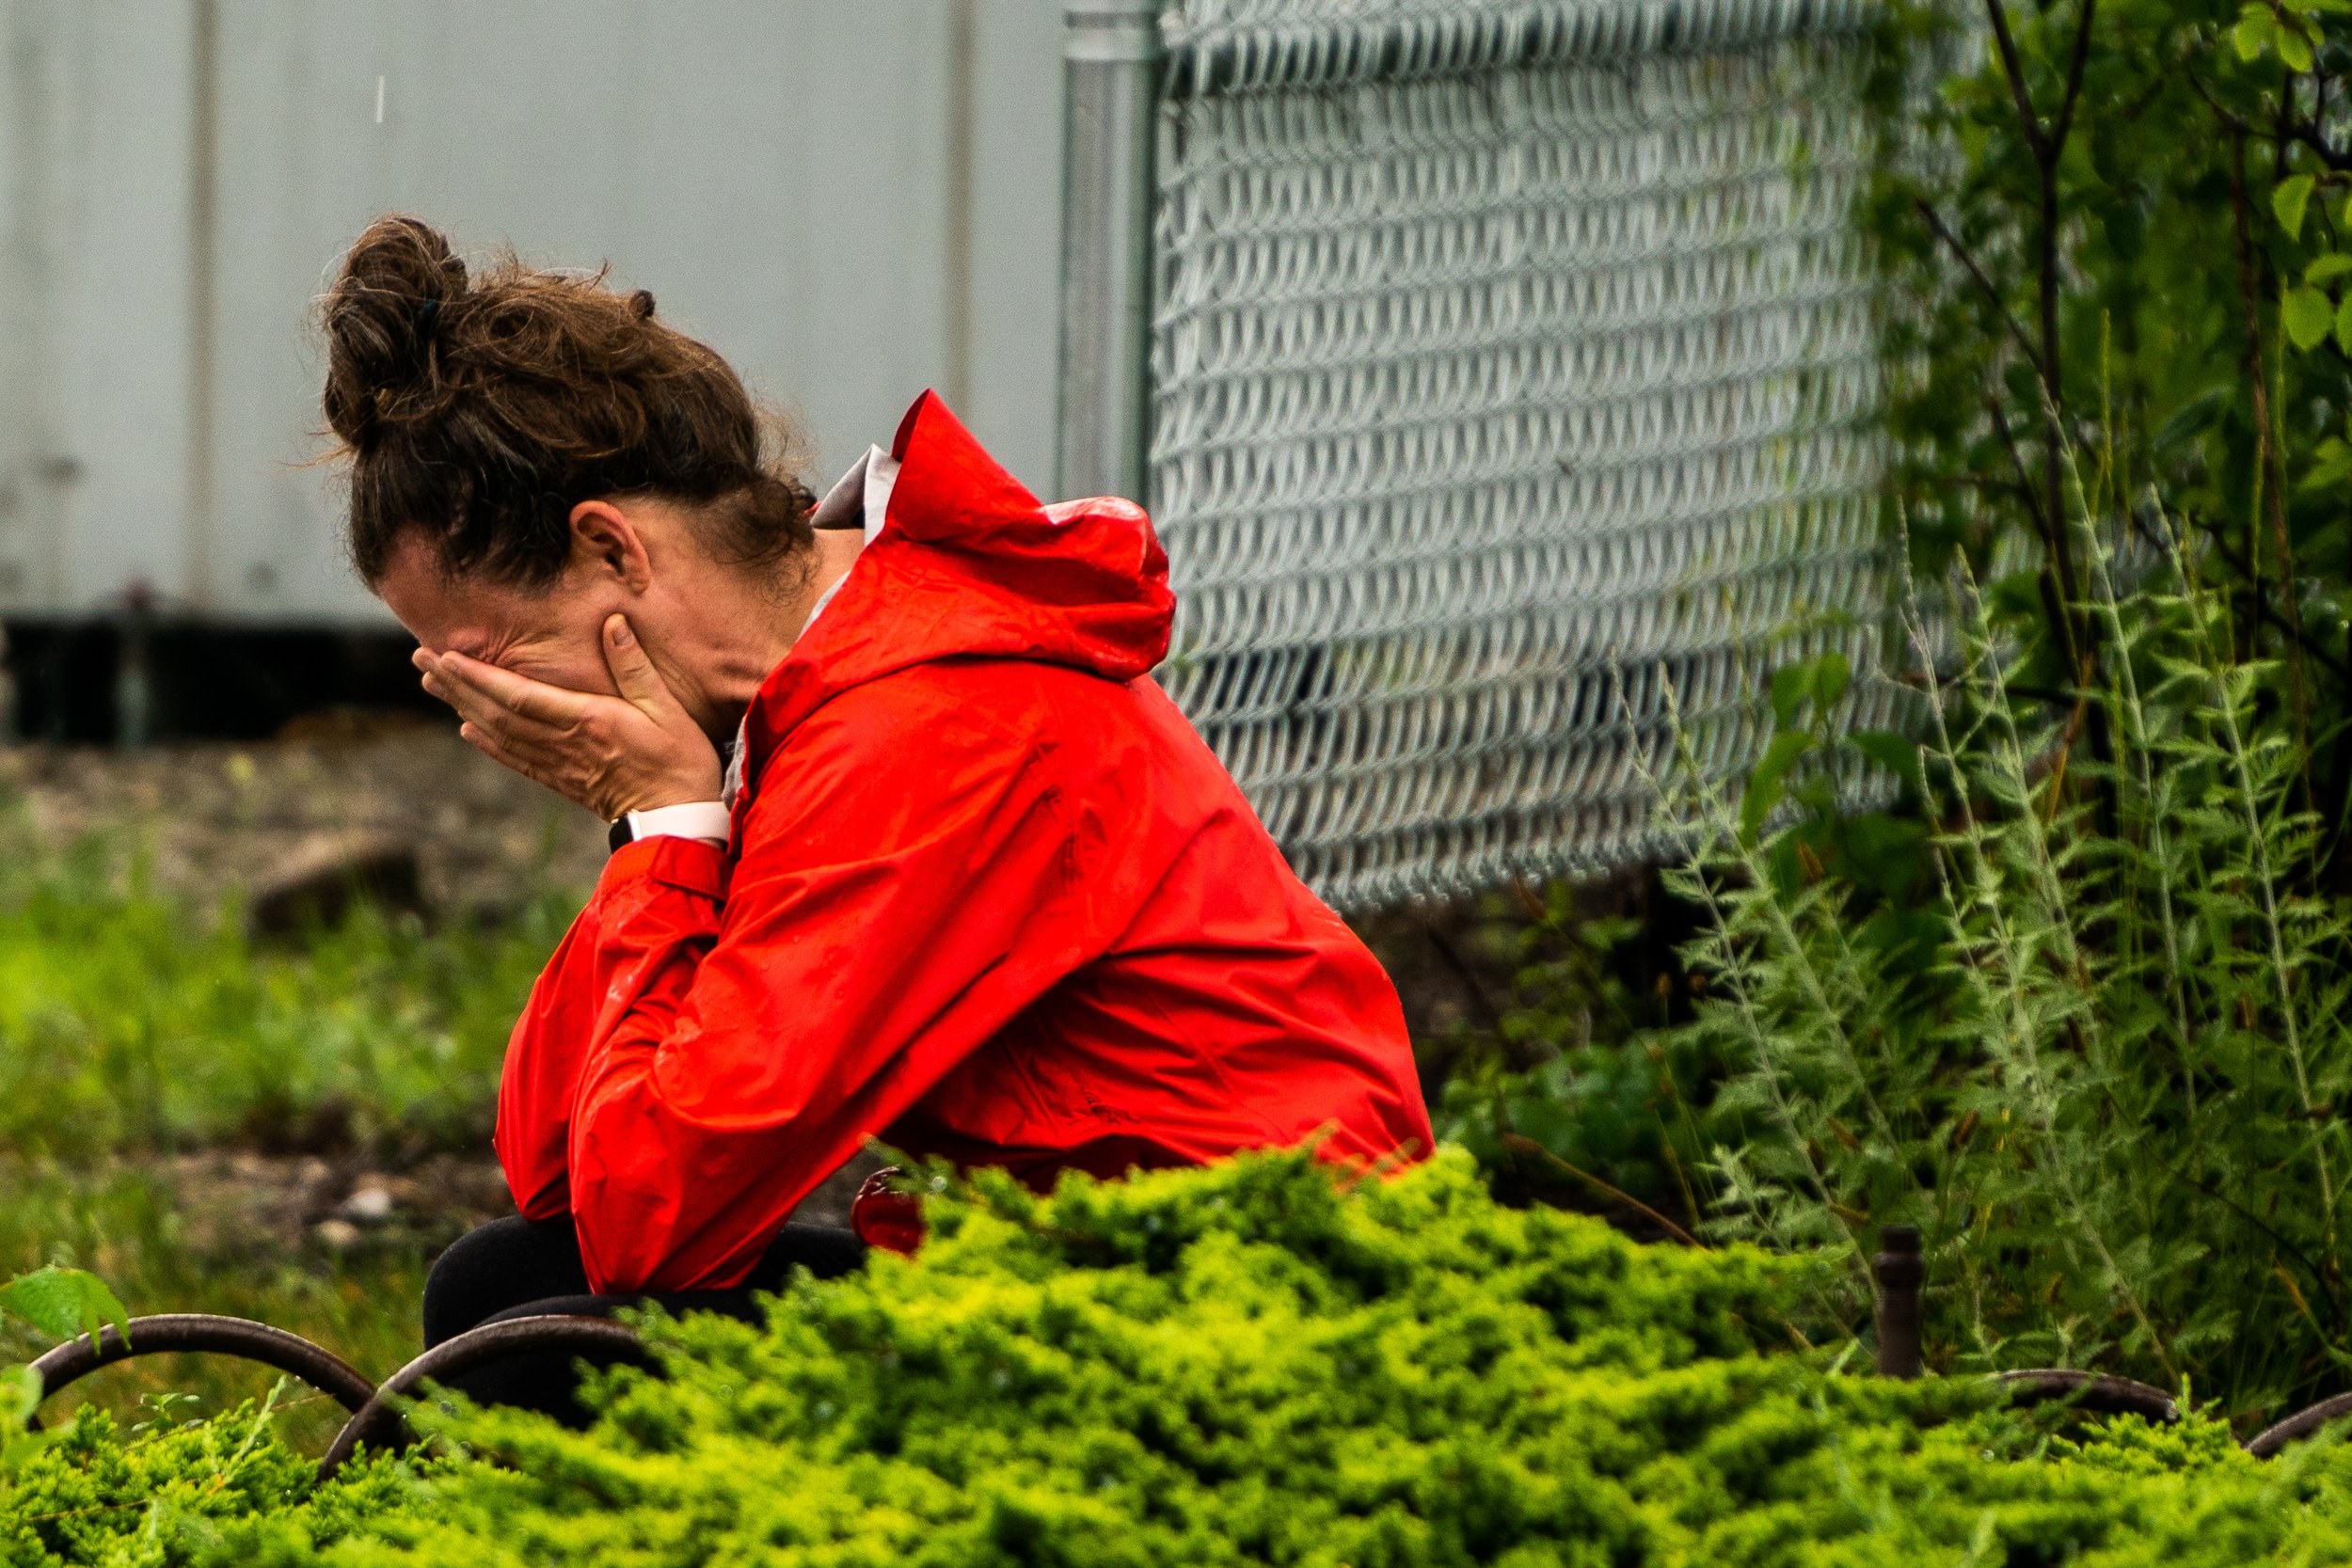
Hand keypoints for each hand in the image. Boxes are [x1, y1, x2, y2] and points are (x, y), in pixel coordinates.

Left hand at [415, 615, 723, 819]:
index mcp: (585, 720)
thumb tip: (611, 623)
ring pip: (498, 734)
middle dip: (455, 684)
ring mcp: (559, 765)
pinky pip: (515, 760)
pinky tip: (469, 730)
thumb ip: (634, 665)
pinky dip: (487, 743)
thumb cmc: (679, 760)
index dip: (478, 676)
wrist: (677, 821)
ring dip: (462, 707)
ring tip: (433, 685)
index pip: (518, 696)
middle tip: (420, 660)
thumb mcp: (666, 707)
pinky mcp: (563, 781)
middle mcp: (563, 743)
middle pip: (496, 712)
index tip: (445, 656)